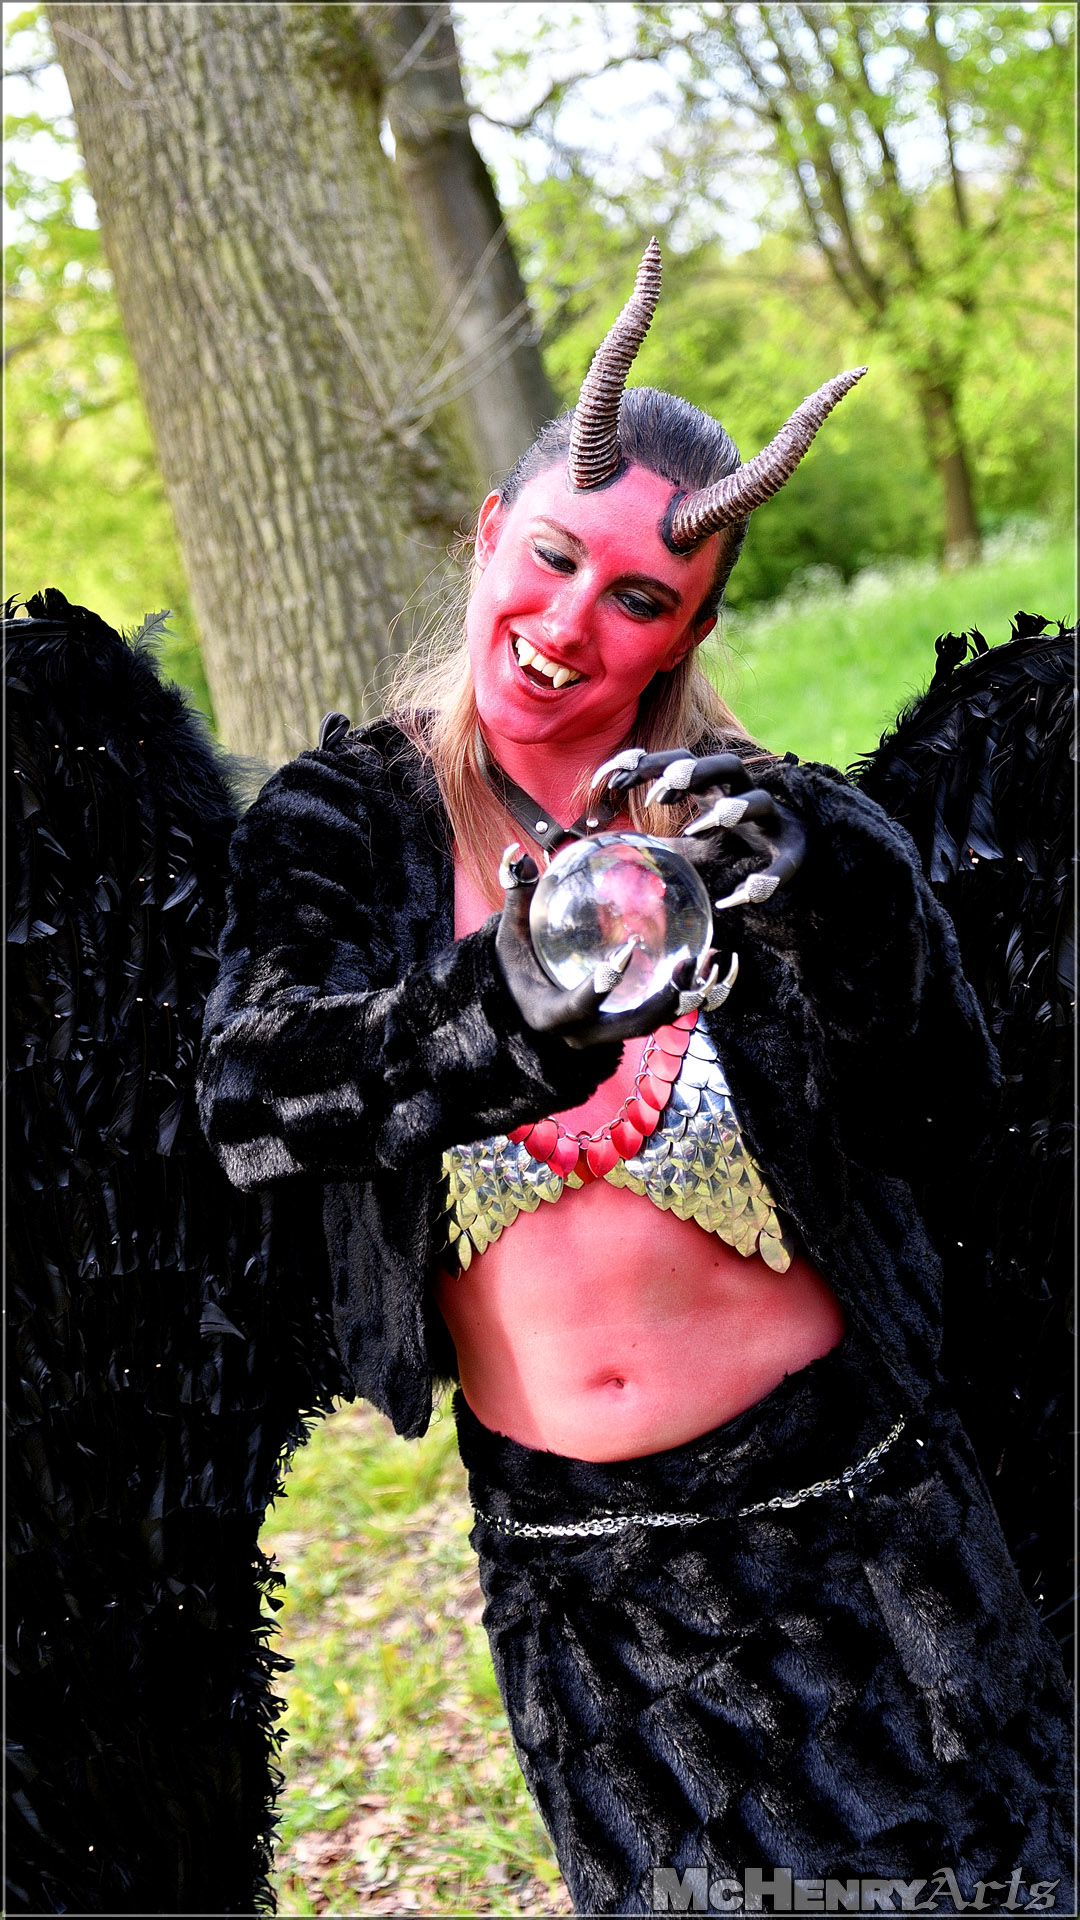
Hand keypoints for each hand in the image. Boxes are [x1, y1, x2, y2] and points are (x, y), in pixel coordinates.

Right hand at [494, 845, 723, 1048]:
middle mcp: (584, 1035)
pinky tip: (711, 960)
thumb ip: (516, 895)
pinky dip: (688, 993)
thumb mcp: (510, 932)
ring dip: (686, 997)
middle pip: (631, 1027)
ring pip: (655, 1024)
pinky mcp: (625, 1026)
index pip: (578, 1006)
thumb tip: (517, 853)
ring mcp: (608, 1035)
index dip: (603, 984)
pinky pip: (663, 1016)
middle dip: (664, 1000)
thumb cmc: (516, 964)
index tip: (627, 950)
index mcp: (552, 1014)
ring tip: (710, 959)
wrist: (523, 1005)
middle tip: (685, 961)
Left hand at [591, 747, 805, 910]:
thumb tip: (612, 852)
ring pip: (759, 802)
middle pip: (725, 764)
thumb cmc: (737, 848)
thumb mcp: (692, 845)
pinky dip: (764, 881)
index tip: (612, 778)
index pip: (682, 760)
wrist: (796, 860)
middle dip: (690, 772)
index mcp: (716, 789)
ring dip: (727, 812)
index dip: (648, 763)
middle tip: (655, 797)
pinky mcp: (795, 852)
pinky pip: (784, 864)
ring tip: (694, 831)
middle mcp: (746, 795)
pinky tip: (736, 899)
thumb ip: (659, 843)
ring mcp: (776, 822)